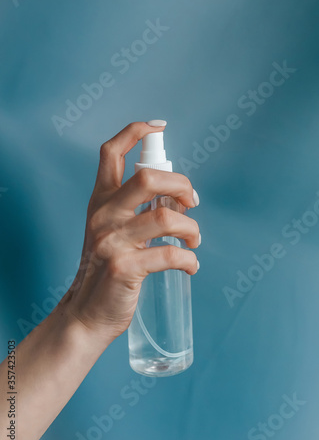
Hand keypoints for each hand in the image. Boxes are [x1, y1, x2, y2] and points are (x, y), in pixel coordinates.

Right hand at [63, 122, 199, 343]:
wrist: (87, 313)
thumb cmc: (105, 269)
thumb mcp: (112, 231)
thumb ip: (136, 210)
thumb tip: (180, 197)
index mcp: (100, 201)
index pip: (110, 153)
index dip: (134, 132)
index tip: (158, 126)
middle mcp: (103, 216)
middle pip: (148, 177)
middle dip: (181, 185)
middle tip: (192, 202)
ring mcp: (111, 242)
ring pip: (166, 218)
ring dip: (192, 229)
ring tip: (193, 241)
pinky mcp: (123, 268)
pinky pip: (171, 255)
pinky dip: (189, 260)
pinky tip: (190, 265)